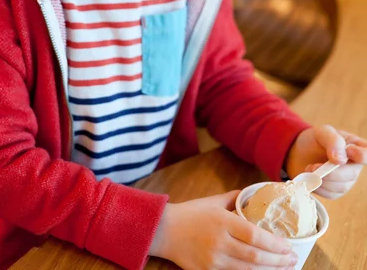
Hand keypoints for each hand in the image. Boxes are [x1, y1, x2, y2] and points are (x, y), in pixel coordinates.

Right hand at [150, 190, 297, 268]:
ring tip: (283, 268)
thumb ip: (234, 199)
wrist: (164, 230)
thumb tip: (252, 196)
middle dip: (278, 261)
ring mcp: (213, 260)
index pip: (255, 236)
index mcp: (223, 221)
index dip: (275, 244)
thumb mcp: (213, 201)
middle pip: (255, 256)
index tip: (288, 246)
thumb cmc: (190, 213)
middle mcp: (220, 242)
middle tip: (293, 260)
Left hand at [285, 125, 366, 198]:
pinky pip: (330, 194)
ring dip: (322, 179)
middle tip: (313, 166)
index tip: (349, 151)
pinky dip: (318, 187)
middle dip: (331, 172)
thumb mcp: (323, 133)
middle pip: (351, 173)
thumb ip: (333, 141)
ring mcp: (346, 179)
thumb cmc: (316, 140)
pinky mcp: (336, 191)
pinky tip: (310, 178)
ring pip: (340, 186)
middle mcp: (355, 165)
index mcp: (356, 147)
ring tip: (309, 169)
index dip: (362, 155)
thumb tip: (341, 159)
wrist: (300, 152)